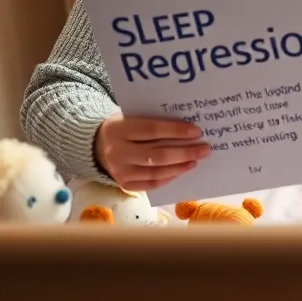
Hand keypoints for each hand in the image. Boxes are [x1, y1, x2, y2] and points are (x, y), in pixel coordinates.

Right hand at [93, 112, 210, 191]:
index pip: (151, 130)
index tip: (196, 131)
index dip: (176, 131)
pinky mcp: (124, 184)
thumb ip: (153, 120)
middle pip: (157, 155)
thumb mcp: (132, 116)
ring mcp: (120, 170)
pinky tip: (182, 170)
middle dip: (184, 152)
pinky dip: (169, 178)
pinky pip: (151, 184)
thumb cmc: (123, 127)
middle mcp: (117, 152)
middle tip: (204, 149)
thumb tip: (187, 127)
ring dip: (180, 167)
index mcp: (119, 129)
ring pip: (156, 172)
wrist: (97, 145)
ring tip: (196, 160)